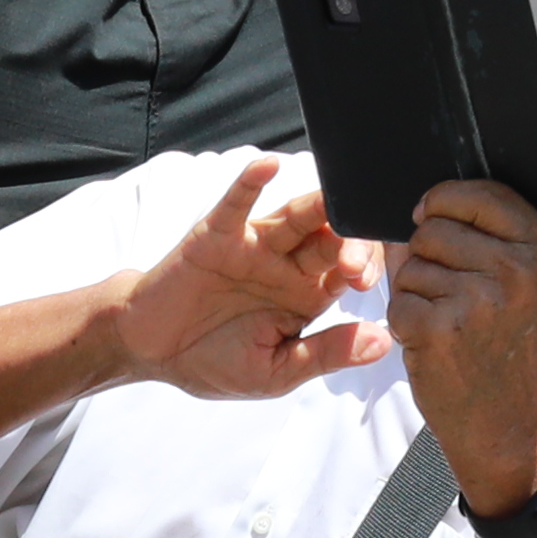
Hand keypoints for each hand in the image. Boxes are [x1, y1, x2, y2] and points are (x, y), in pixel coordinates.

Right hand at [117, 156, 388, 396]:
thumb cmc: (217, 361)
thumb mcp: (277, 371)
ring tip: (334, 198)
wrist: (153, 351)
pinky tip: (268, 166)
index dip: (365, 267)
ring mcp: (256, 245)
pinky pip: (236, 204)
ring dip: (316, 206)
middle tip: (353, 256)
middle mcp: (289, 263)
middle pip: (331, 238)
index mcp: (310, 293)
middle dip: (348, 240)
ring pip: (294, 217)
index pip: (352, 268)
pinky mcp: (218, 235)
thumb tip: (383, 343)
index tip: (365, 280)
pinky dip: (250, 183)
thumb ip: (326, 353)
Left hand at [387, 172, 536, 509]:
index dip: (444, 200)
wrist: (509, 423)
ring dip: (415, 291)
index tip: (434, 215)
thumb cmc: (509, 347)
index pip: (479, 191)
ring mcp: (478, 300)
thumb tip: (422, 203)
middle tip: (453, 293)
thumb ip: (489, 235)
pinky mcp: (439, 330)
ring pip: (410, 264)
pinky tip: (433, 341)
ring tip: (448, 321)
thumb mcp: (526, 282)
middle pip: (433, 226)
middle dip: (426, 254)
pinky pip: (397, 300)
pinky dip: (404, 320)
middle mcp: (516, 270)